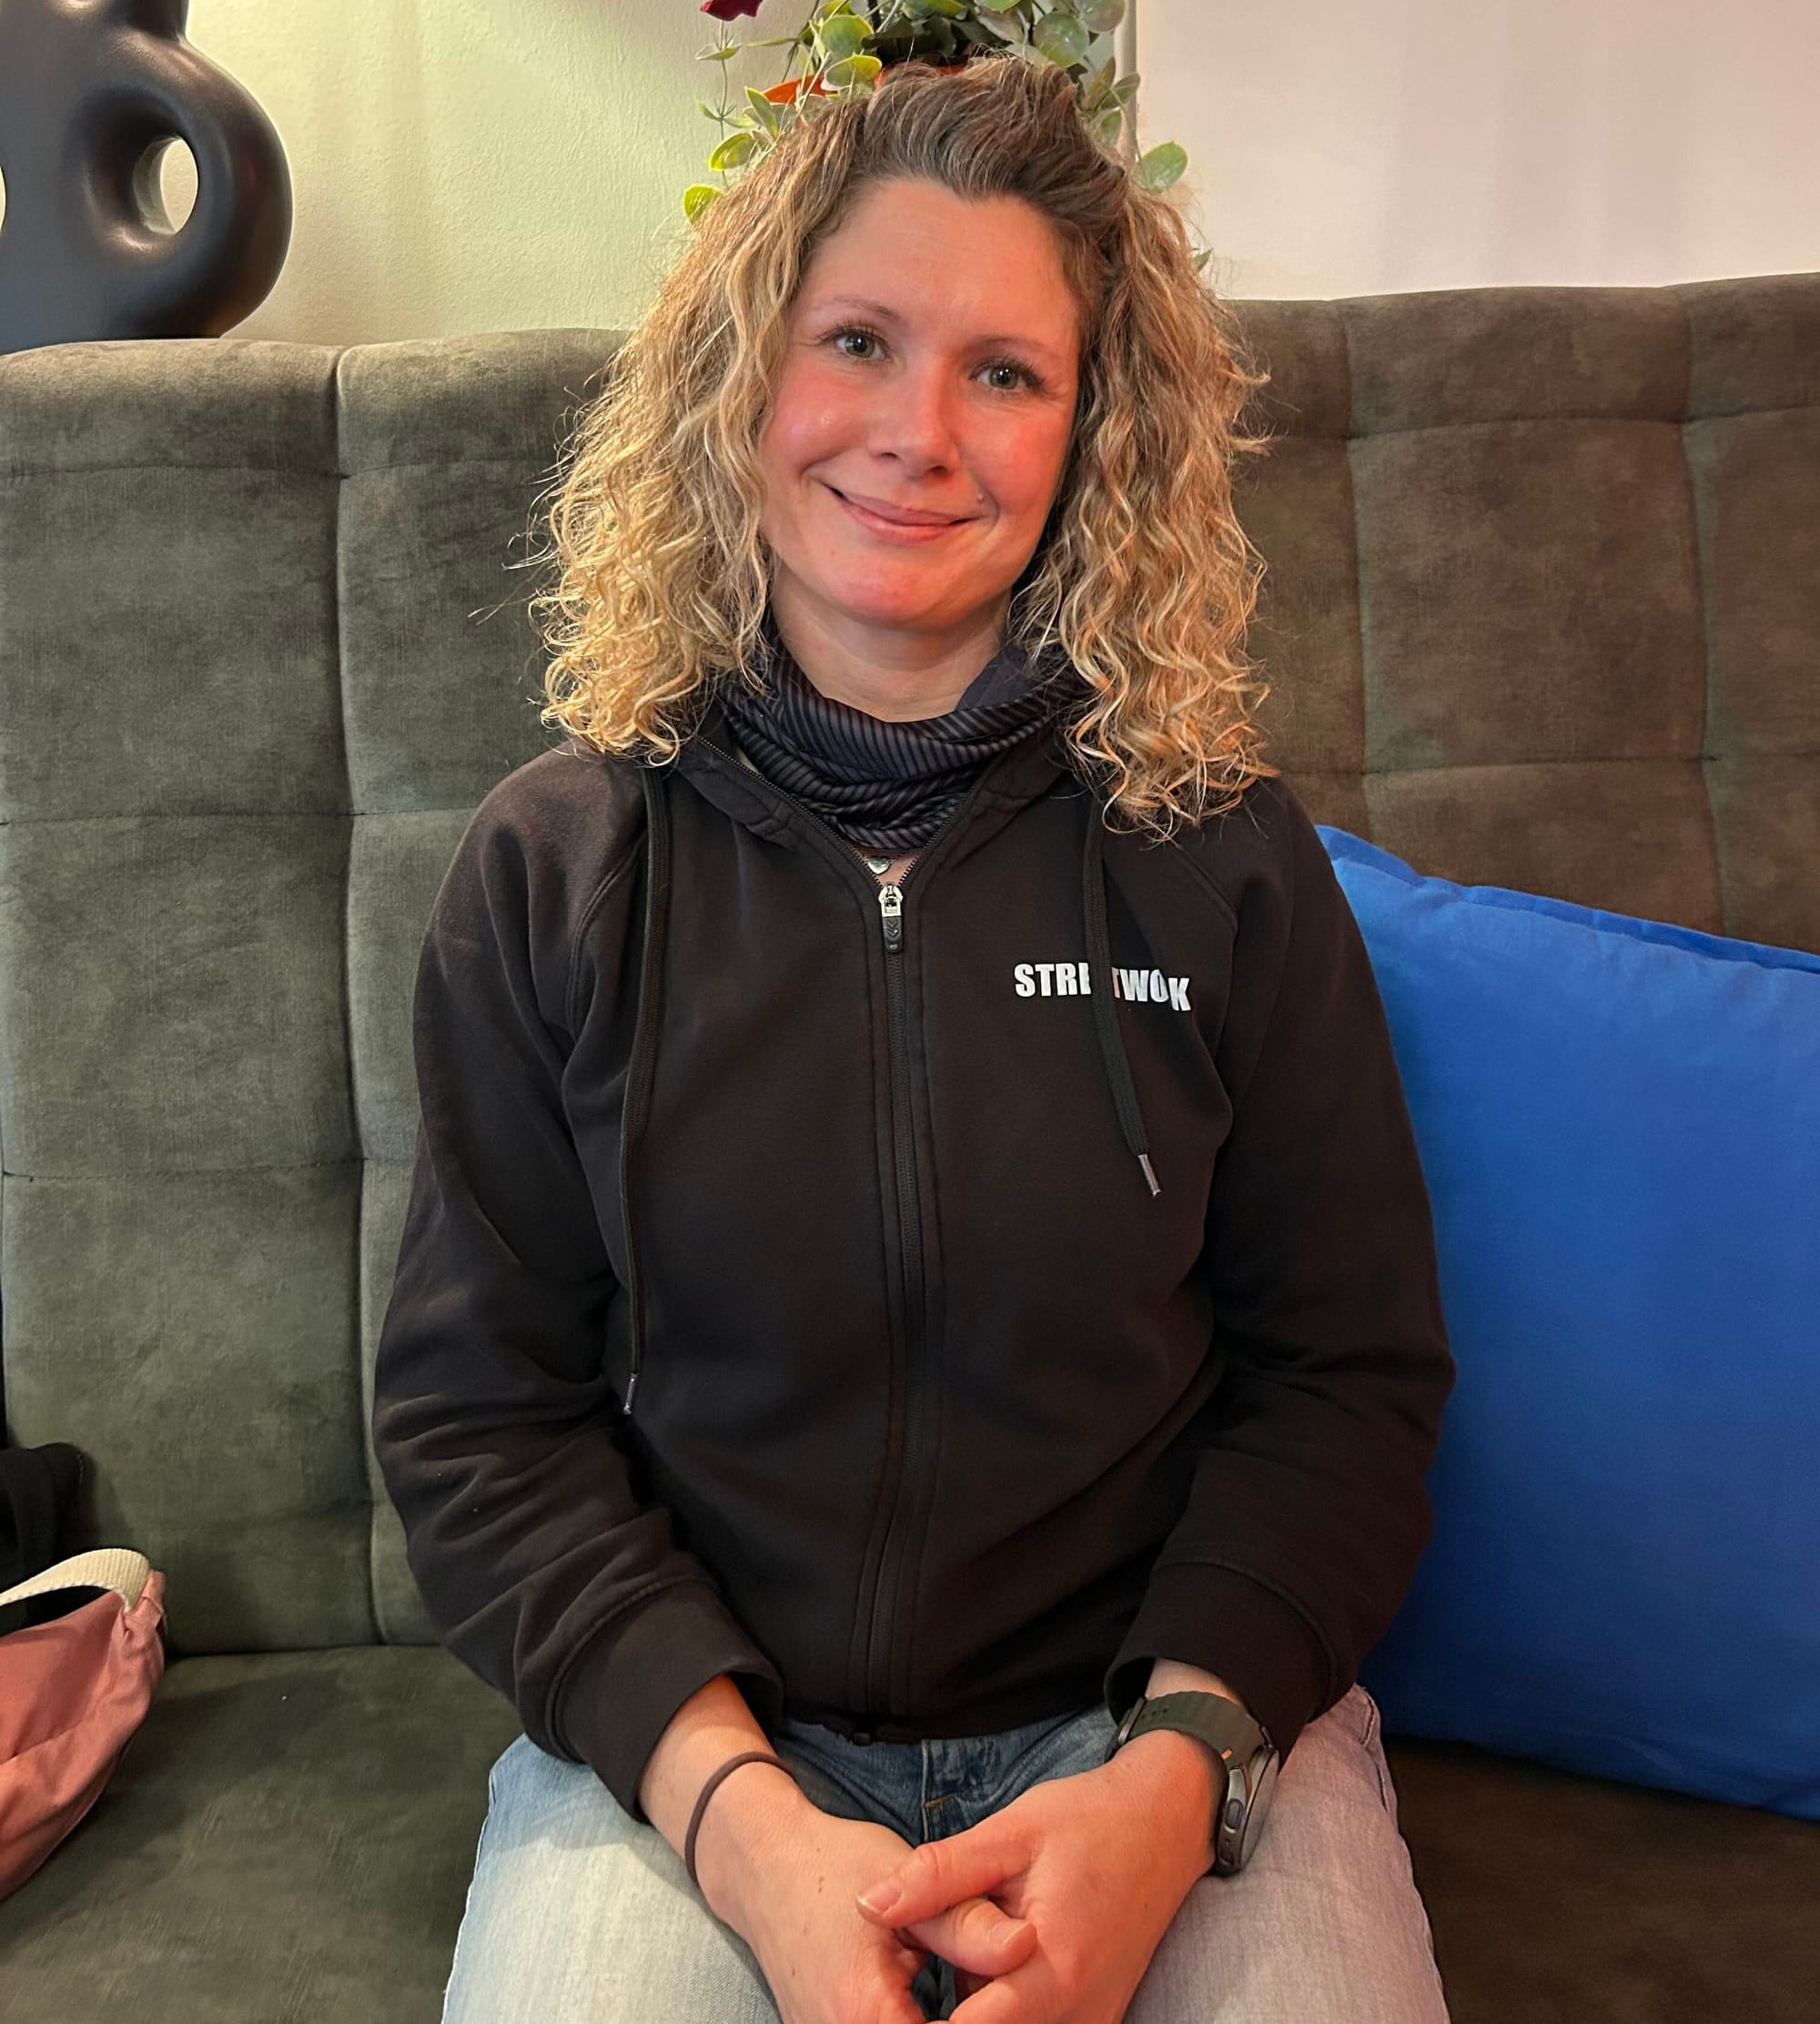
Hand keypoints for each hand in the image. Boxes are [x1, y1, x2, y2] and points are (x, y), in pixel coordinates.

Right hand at [731, 1799, 1039, 2023]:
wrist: (764, 1862)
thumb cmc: (836, 1865)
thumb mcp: (909, 1883)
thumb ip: (968, 1924)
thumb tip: (1027, 1946)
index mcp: (866, 2015)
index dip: (984, 2022)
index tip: (1003, 1993)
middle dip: (961, 2017)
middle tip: (978, 1982)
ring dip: (938, 2018)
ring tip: (955, 1982)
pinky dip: (907, 2019)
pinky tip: (930, 1997)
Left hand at [853, 1738, 1212, 2022]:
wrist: (1165, 1822)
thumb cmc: (1087, 1821)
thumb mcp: (1008, 1834)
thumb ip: (938, 1875)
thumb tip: (868, 1904)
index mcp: (1052, 1971)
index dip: (917, 2021)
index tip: (888, 1996)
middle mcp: (1078, 2014)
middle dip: (947, 2004)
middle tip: (923, 1958)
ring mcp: (1092, 2022)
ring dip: (976, 2003)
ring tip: (964, 1945)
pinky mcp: (1096, 2019)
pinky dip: (1004, 2003)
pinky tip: (993, 1959)